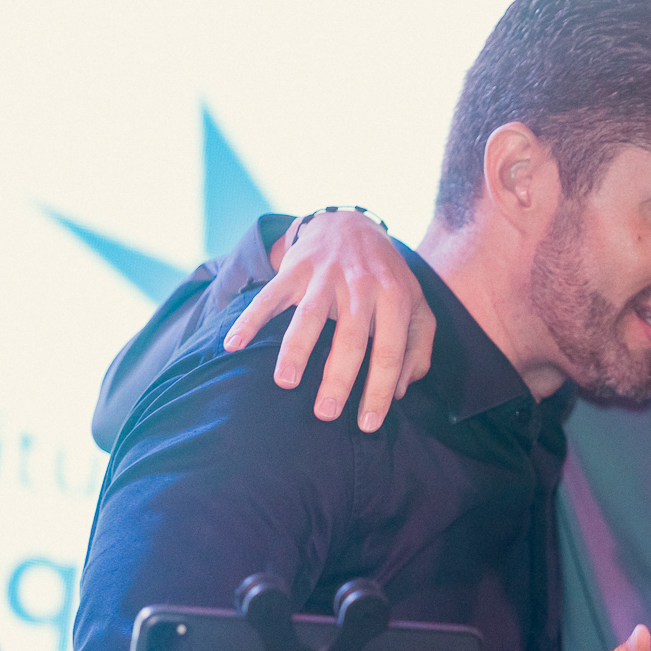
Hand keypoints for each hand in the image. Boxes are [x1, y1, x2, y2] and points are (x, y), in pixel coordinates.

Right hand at [222, 209, 433, 432]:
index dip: (379, 390)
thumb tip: (401, 390)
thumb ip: (416, 348)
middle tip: (325, 414)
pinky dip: (249, 319)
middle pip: (350, 338)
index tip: (367, 425)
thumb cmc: (387, 279)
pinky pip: (270, 295)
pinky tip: (233, 344)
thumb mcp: (417, 307)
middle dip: (337, 378)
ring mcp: (326, 275)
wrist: (352, 225)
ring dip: (295, 350)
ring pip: (309, 316)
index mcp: (395, 298)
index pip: (389, 351)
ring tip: (285, 382)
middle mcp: (361, 285)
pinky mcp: (295, 268)